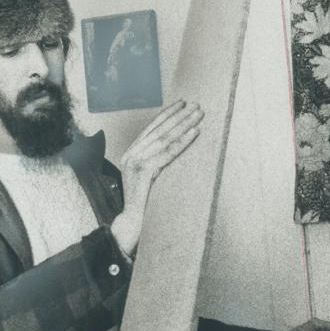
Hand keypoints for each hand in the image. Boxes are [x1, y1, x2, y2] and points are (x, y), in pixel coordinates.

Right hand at [111, 99, 203, 257]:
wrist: (132, 227)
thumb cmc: (145, 207)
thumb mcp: (149, 181)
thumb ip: (156, 166)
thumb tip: (175, 152)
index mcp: (130, 155)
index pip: (150, 130)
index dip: (167, 115)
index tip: (182, 104)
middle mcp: (130, 156)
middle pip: (158, 130)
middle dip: (178, 116)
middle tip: (196, 105)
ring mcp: (134, 163)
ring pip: (164, 138)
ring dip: (183, 124)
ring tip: (199, 114)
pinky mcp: (142, 172)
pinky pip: (167, 153)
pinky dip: (182, 142)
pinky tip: (194, 132)